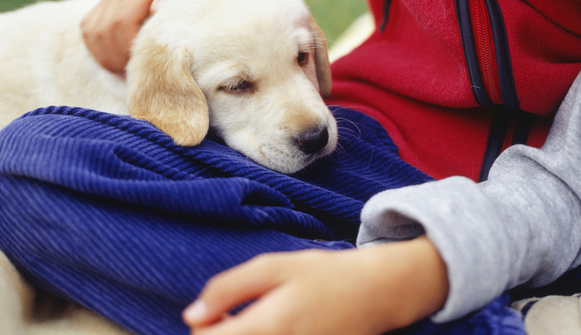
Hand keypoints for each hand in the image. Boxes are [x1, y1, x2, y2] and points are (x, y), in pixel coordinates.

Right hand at [80, 0, 218, 73]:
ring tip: (129, 71)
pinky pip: (90, 26)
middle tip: (140, 75)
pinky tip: (119, 59)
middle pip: (102, 30)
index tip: (147, 65)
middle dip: (117, 58)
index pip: (121, 22)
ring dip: (105, 56)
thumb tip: (156, 11)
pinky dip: (98, 47)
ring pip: (91, 30)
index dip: (128, 49)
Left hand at [182, 237, 449, 334]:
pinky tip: (274, 330)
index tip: (215, 314)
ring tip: (257, 325)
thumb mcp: (276, 266)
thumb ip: (229, 288)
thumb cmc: (324, 275)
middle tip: (234, 318)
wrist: (377, 294)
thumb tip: (190, 316)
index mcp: (268, 326)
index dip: (203, 329)